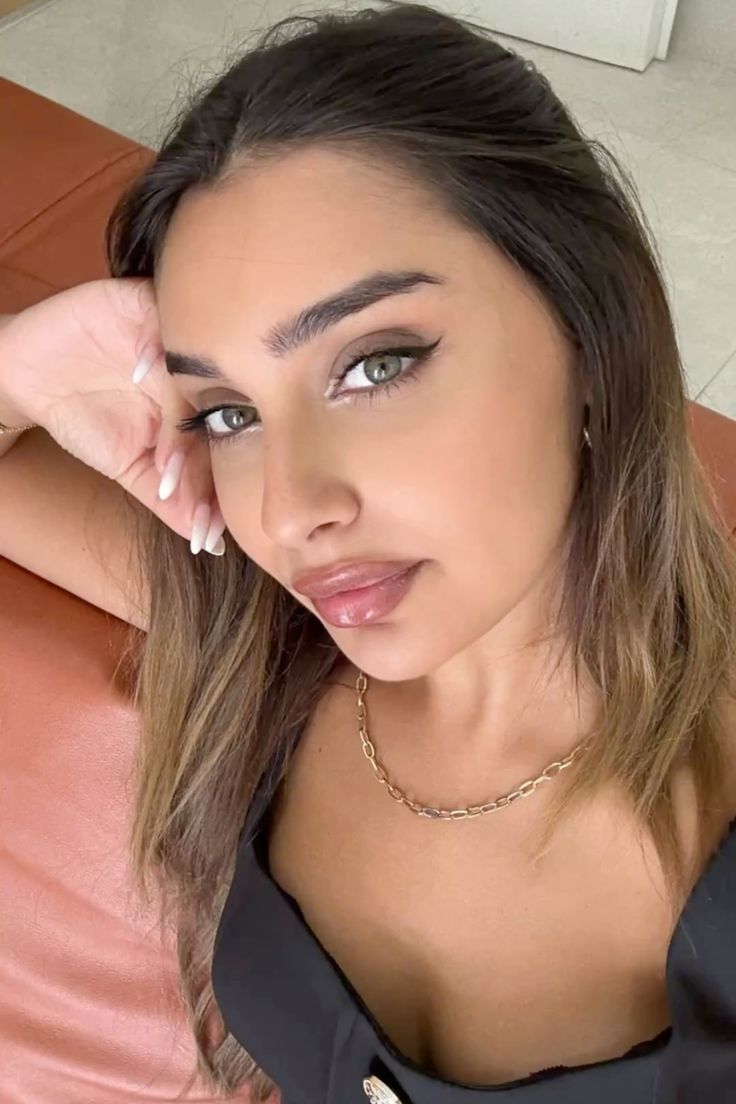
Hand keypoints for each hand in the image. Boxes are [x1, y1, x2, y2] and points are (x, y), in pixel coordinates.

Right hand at [0, 277, 224, 551]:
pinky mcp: (139, 301)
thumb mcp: (131, 469)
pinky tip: (137, 379)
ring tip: (161, 462)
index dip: (213, 485)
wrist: (26, 375)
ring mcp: (172, 335)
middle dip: (200, 459)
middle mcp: (195, 369)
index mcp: (203, 404)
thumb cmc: (86, 418)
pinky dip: (151, 350)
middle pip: (217, 406)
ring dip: (179, 415)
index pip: (221, 441)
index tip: (209, 529)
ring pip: (193, 368)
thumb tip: (211, 543)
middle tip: (189, 501)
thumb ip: (171, 501)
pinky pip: (158, 319)